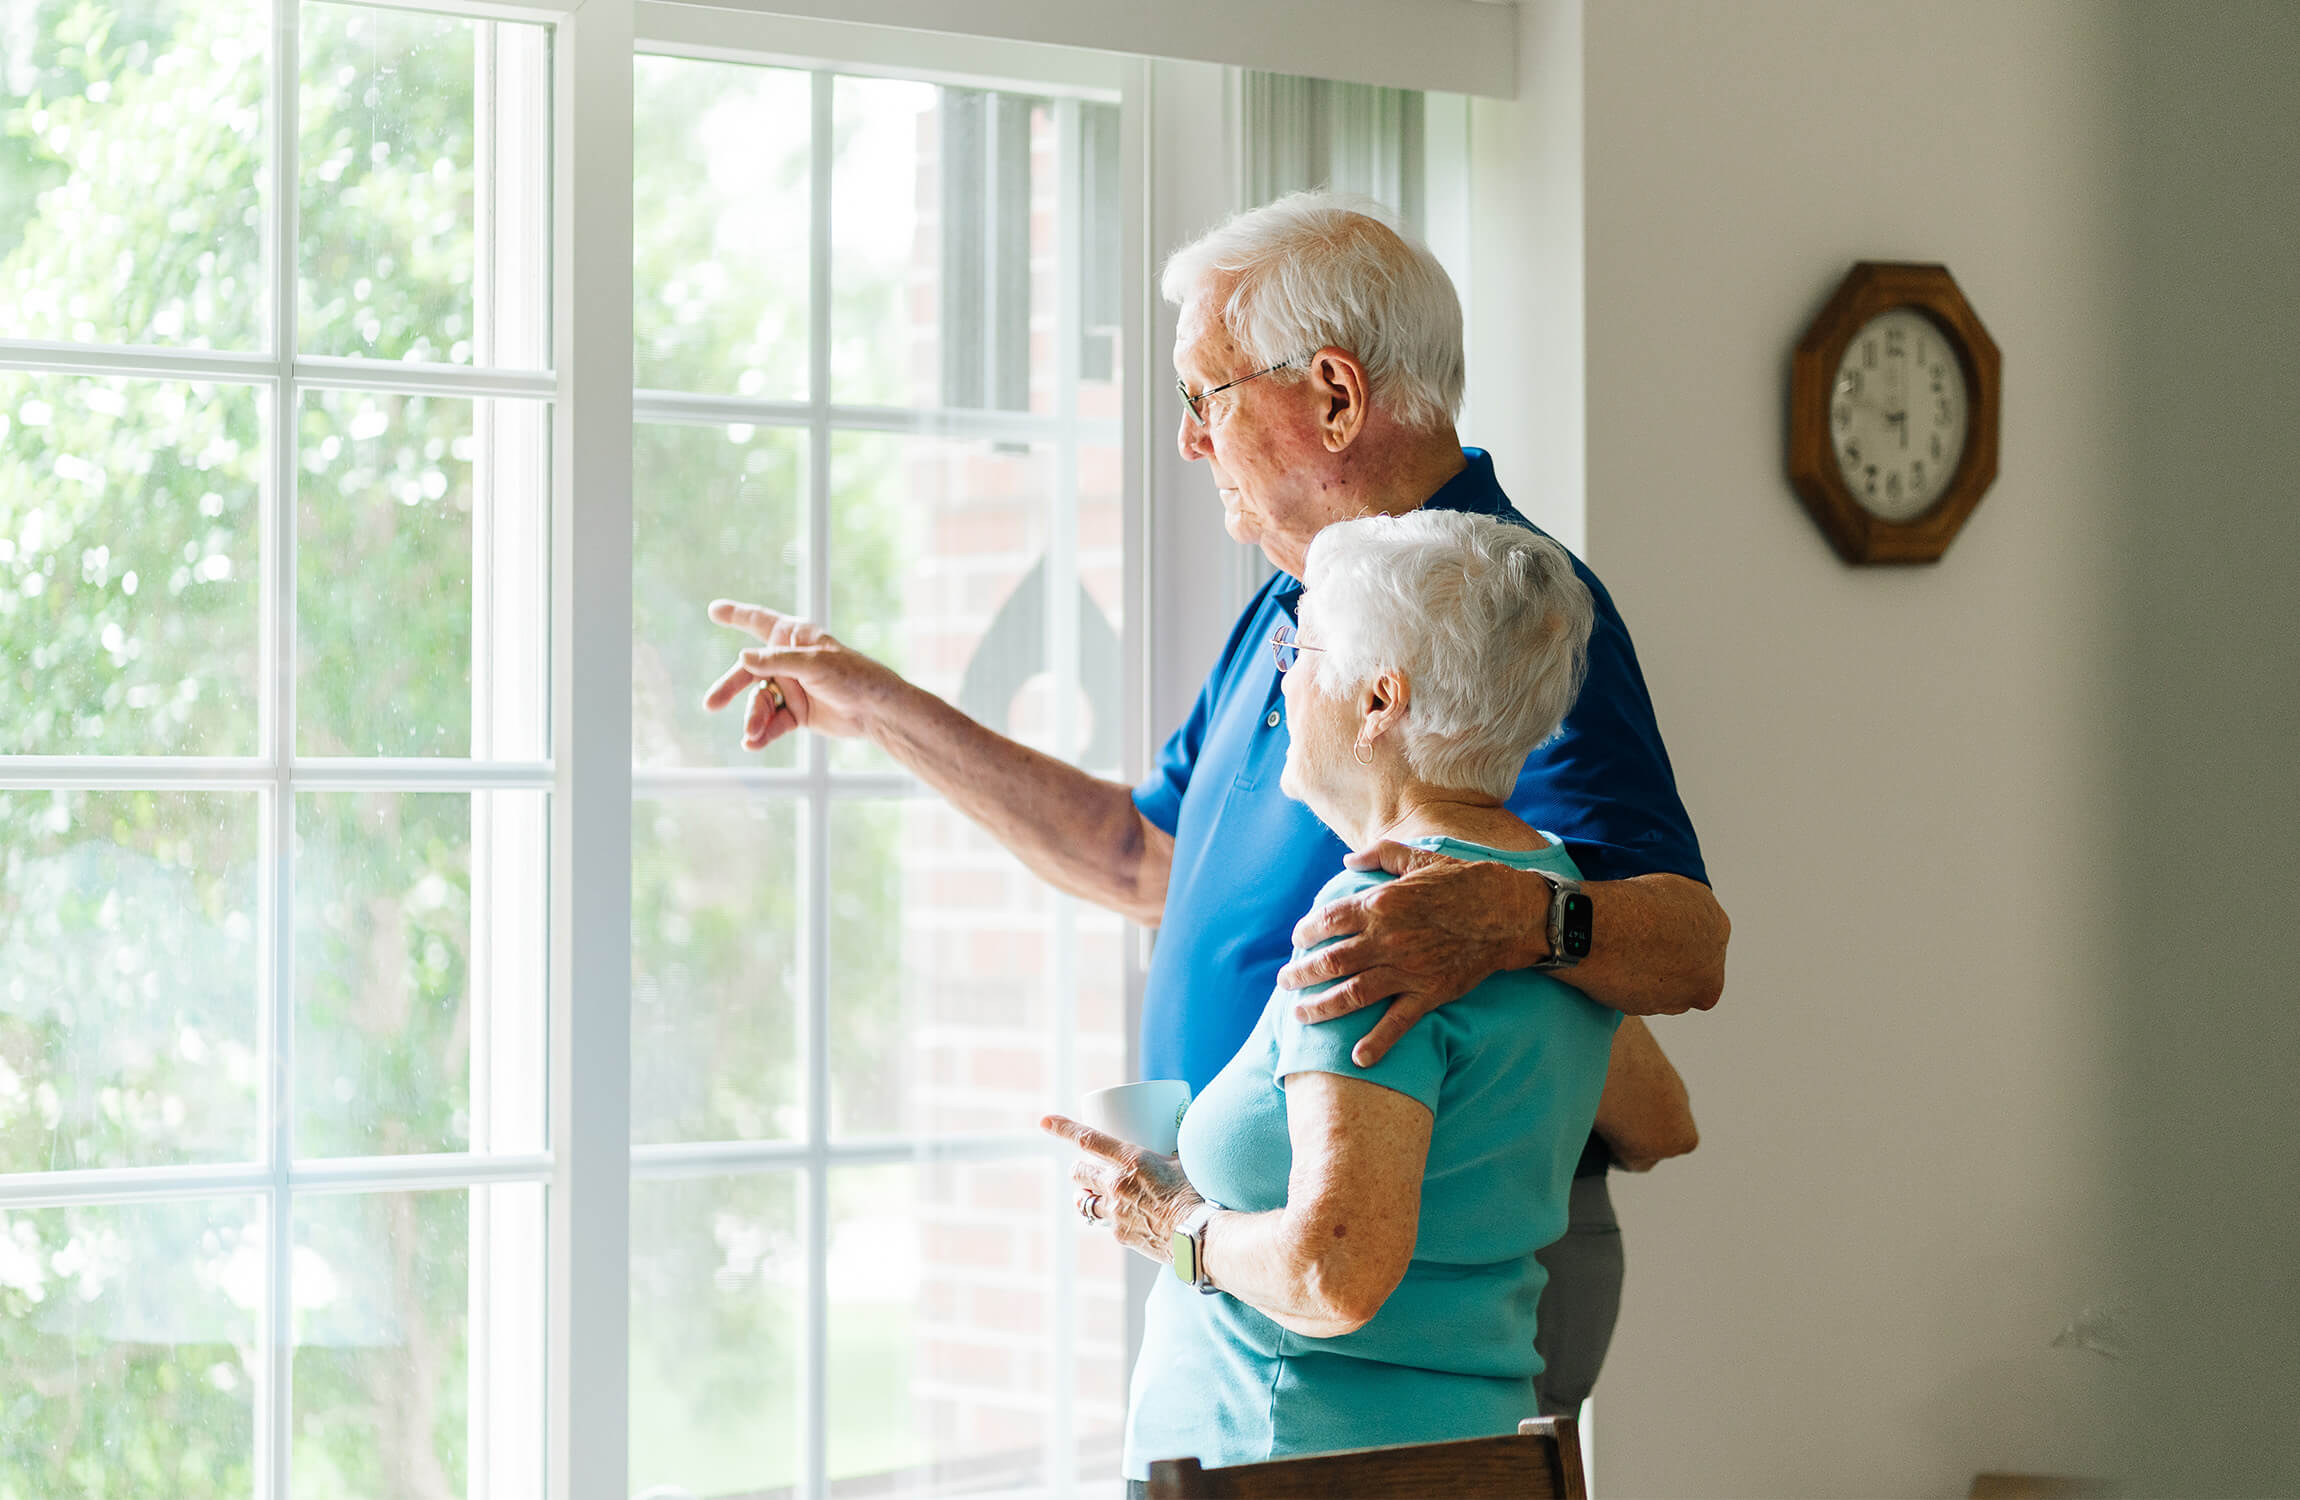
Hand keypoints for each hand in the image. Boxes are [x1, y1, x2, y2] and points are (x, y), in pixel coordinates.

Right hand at [703, 600, 900, 751]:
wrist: (876, 711)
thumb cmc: (852, 676)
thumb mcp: (814, 664)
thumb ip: (777, 661)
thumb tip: (742, 657)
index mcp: (794, 639)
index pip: (759, 622)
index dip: (736, 615)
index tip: (714, 610)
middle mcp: (789, 661)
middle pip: (749, 671)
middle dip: (730, 687)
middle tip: (711, 703)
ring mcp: (792, 688)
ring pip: (760, 701)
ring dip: (753, 717)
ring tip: (751, 732)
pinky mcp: (797, 713)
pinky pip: (773, 722)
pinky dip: (763, 732)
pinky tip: (753, 743)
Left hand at [1040, 1114, 1202, 1264]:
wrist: (1201, 1237)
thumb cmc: (1199, 1194)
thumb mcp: (1182, 1162)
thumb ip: (1169, 1152)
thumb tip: (1175, 1138)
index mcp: (1131, 1160)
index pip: (1087, 1139)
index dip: (1062, 1128)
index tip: (1044, 1121)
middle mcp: (1116, 1185)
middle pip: (1079, 1172)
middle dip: (1079, 1168)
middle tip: (1088, 1167)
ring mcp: (1115, 1212)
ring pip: (1083, 1201)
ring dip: (1086, 1195)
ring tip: (1097, 1194)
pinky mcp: (1119, 1235)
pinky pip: (1105, 1222)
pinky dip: (1109, 1217)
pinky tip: (1125, 1217)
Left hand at [1276, 841, 1540, 1066]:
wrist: (1510, 913)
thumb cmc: (1464, 881)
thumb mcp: (1420, 858)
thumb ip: (1381, 855)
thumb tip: (1349, 860)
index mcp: (1382, 904)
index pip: (1329, 920)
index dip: (1307, 932)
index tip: (1297, 941)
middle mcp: (1388, 939)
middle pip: (1331, 961)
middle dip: (1302, 974)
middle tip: (1285, 982)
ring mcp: (1408, 969)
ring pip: (1352, 994)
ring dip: (1321, 1007)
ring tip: (1300, 1015)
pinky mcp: (1430, 993)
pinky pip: (1398, 1023)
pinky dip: (1377, 1043)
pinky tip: (1358, 1058)